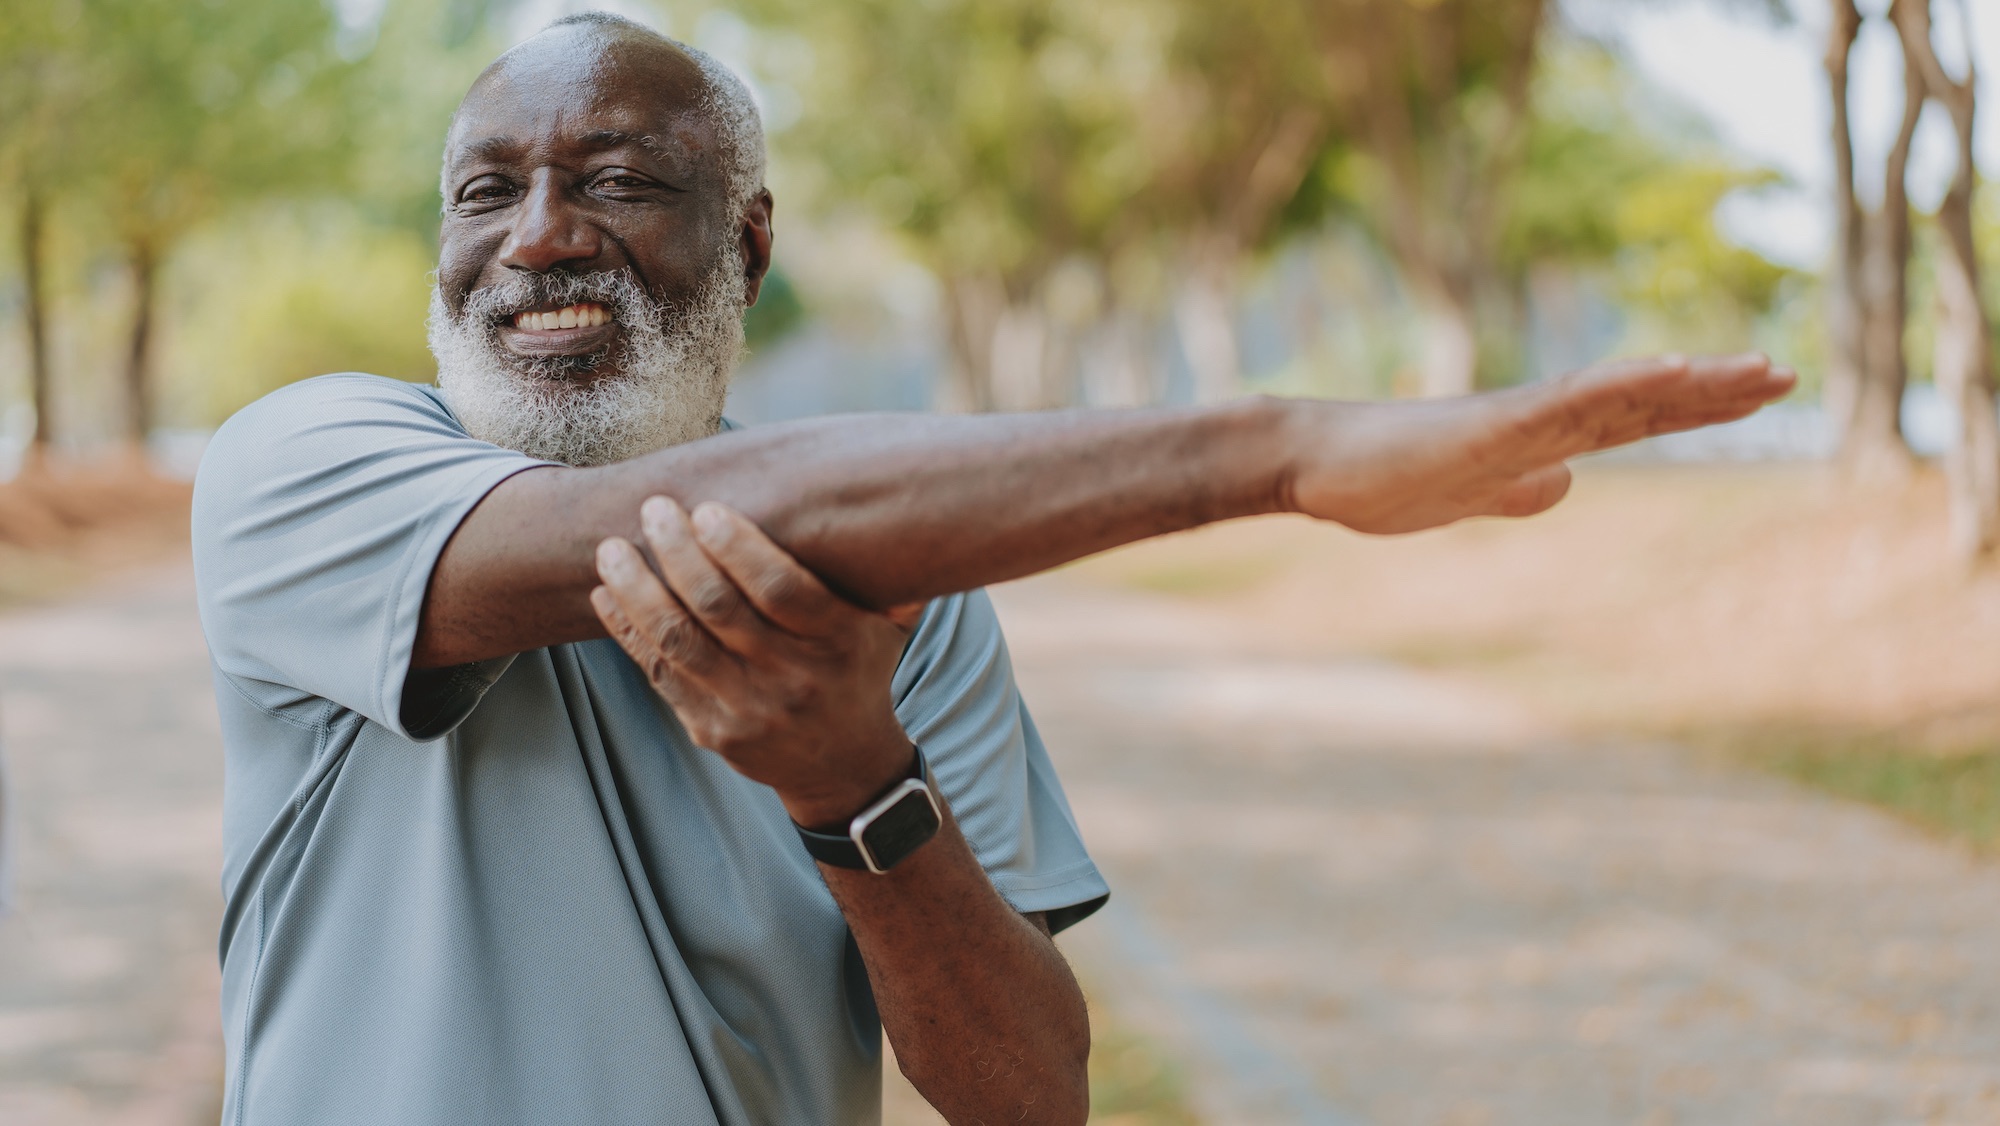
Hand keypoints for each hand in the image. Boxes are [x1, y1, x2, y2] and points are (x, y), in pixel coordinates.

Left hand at [589, 496, 926, 827]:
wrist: (844, 766)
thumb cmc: (859, 671)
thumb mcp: (889, 627)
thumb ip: (889, 572)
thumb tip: (896, 504)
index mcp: (837, 642)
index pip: (781, 590)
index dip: (740, 548)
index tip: (707, 509)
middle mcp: (792, 678)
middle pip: (720, 608)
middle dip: (679, 553)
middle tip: (654, 509)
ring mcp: (747, 709)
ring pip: (679, 641)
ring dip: (638, 590)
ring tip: (612, 549)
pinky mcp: (711, 729)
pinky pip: (660, 674)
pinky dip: (627, 632)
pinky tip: (606, 594)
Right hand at [1283, 353, 1795, 533]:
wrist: (1313, 463)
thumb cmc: (1377, 478)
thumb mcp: (1467, 494)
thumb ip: (1516, 488)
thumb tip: (1564, 485)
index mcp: (1535, 439)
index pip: (1634, 416)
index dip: (1697, 403)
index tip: (1760, 389)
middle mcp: (1537, 418)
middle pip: (1641, 398)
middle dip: (1715, 388)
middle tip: (1784, 371)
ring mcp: (1516, 418)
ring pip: (1618, 394)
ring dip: (1689, 383)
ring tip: (1752, 371)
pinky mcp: (1489, 425)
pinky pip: (1568, 402)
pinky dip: (1623, 384)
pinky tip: (1669, 371)